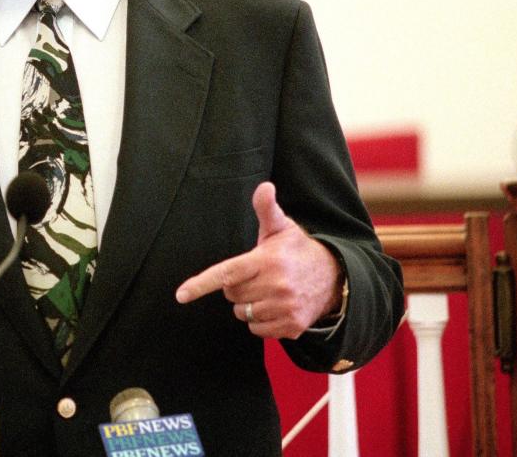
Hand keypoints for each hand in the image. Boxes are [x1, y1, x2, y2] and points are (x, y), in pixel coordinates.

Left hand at [175, 182, 342, 338]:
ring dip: (248, 305)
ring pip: (242, 314)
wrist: (335, 278)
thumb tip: (264, 186)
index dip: (201, 284)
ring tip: (267, 289)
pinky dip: (260, 321)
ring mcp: (285, 308)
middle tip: (255, 275)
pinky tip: (274, 306)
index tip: (181, 295)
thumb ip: (266, 208)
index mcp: (267, 260)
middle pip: (231, 294)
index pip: (227, 274)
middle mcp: (276, 286)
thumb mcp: (282, 227)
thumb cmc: (298, 250)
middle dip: (236, 286)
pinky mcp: (292, 326)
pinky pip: (257, 330)